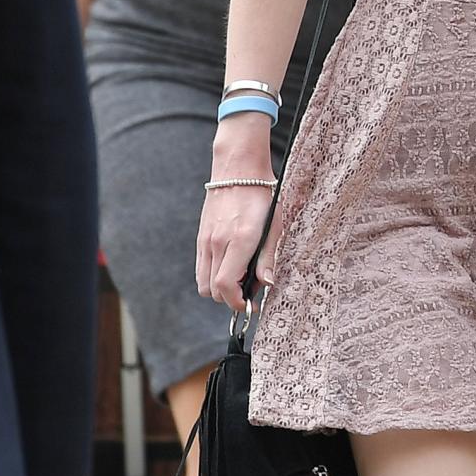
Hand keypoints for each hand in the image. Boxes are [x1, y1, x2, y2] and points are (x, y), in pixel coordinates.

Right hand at [195, 116, 275, 309]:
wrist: (237, 171)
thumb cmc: (263, 196)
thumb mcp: (275, 225)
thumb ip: (269, 256)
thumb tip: (268, 284)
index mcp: (239, 240)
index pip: (226, 285)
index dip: (237, 302)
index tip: (251, 304)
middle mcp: (218, 243)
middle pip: (212, 290)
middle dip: (230, 298)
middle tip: (249, 291)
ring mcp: (206, 241)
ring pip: (203, 283)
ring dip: (219, 289)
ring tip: (240, 278)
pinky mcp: (200, 238)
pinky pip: (201, 268)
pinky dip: (211, 276)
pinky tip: (230, 266)